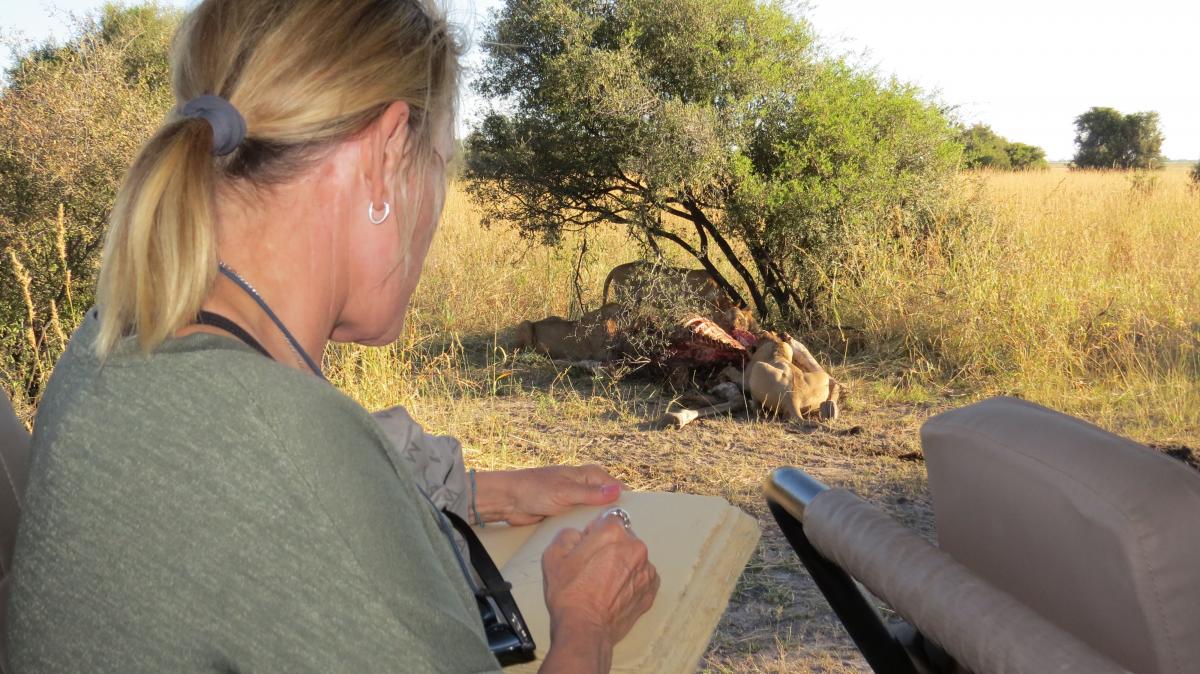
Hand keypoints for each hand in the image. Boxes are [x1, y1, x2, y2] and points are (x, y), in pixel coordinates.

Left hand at [474, 465, 623, 525]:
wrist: (509, 501)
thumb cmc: (534, 489)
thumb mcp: (565, 492)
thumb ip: (591, 494)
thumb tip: (617, 491)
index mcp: (587, 475)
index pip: (615, 487)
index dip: (624, 501)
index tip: (635, 517)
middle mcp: (584, 487)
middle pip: (607, 502)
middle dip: (612, 514)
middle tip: (624, 532)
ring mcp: (575, 501)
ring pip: (595, 514)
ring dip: (598, 523)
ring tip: (610, 538)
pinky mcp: (566, 514)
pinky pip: (581, 522)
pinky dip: (585, 528)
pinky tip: (592, 539)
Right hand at [541, 511, 659, 651]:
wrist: (584, 628)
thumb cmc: (569, 594)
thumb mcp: (554, 555)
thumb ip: (569, 534)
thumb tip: (580, 535)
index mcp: (613, 532)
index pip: (607, 519)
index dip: (594, 532)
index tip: (586, 547)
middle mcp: (635, 547)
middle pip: (622, 538)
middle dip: (609, 548)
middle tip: (591, 569)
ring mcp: (646, 569)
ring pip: (632, 558)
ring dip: (621, 565)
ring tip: (602, 585)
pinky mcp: (650, 590)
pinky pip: (640, 577)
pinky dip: (630, 582)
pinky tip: (614, 593)